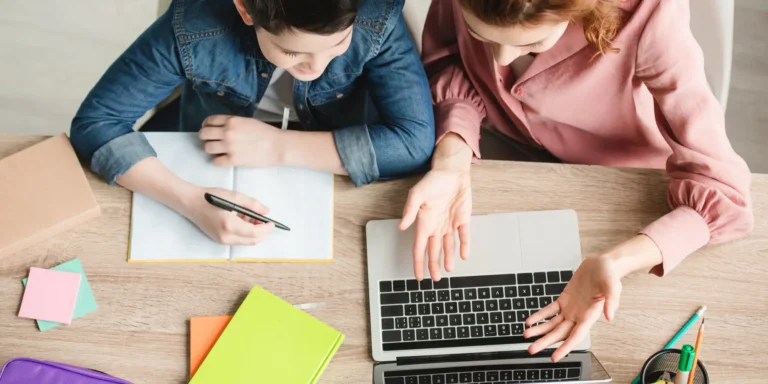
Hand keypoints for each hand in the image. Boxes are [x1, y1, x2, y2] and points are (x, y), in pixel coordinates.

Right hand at [178, 185, 273, 244]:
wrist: (190, 203)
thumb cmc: (209, 197)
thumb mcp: (234, 196)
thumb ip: (252, 204)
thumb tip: (266, 211)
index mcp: (229, 225)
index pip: (255, 233)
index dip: (266, 228)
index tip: (272, 222)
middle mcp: (226, 237)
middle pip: (252, 241)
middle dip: (262, 232)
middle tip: (264, 220)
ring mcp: (222, 240)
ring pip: (246, 241)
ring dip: (254, 231)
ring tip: (250, 216)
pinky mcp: (219, 240)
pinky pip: (238, 239)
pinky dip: (245, 232)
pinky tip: (242, 220)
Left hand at [199, 115, 285, 167]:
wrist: (278, 146)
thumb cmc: (266, 133)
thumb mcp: (247, 121)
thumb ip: (232, 123)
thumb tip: (219, 128)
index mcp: (232, 120)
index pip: (209, 121)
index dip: (206, 125)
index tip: (208, 129)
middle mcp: (228, 132)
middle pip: (204, 134)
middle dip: (205, 137)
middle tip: (211, 141)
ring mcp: (229, 146)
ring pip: (207, 148)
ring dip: (211, 149)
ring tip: (219, 150)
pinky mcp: (233, 160)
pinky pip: (215, 161)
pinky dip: (218, 160)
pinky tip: (224, 159)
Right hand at [400, 169, 471, 280]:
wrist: (451, 171)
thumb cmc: (432, 181)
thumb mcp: (417, 193)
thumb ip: (410, 210)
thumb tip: (402, 226)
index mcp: (424, 222)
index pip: (419, 248)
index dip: (418, 263)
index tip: (418, 276)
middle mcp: (436, 226)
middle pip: (433, 251)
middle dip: (433, 266)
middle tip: (435, 279)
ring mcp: (450, 224)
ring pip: (448, 246)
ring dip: (448, 258)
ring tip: (448, 270)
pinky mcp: (463, 219)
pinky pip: (463, 235)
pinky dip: (464, 245)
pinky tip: (463, 255)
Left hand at [523, 235, 662, 360]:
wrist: (603, 265)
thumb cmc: (610, 276)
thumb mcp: (613, 286)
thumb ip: (612, 302)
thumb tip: (610, 317)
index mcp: (590, 316)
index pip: (575, 336)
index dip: (565, 347)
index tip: (554, 357)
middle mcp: (578, 316)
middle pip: (559, 333)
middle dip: (545, 342)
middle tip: (532, 349)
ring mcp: (570, 308)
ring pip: (552, 323)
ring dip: (539, 330)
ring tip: (526, 335)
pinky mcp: (564, 299)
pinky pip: (550, 310)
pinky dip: (539, 316)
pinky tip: (530, 321)